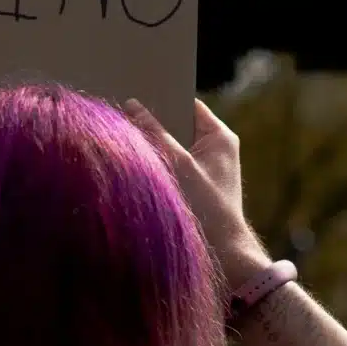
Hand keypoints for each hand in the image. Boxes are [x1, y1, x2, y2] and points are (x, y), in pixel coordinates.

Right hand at [125, 97, 272, 285]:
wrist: (224, 256)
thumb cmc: (206, 209)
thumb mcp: (177, 166)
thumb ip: (154, 134)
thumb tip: (132, 106)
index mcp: (219, 136)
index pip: (186, 103)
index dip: (162, 96)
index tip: (135, 89)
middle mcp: (215, 148)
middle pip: (177, 124)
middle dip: (152, 121)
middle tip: (122, 111)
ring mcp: (206, 168)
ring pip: (172, 146)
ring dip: (152, 144)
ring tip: (124, 133)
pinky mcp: (196, 186)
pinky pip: (172, 165)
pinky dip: (156, 163)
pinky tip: (134, 162)